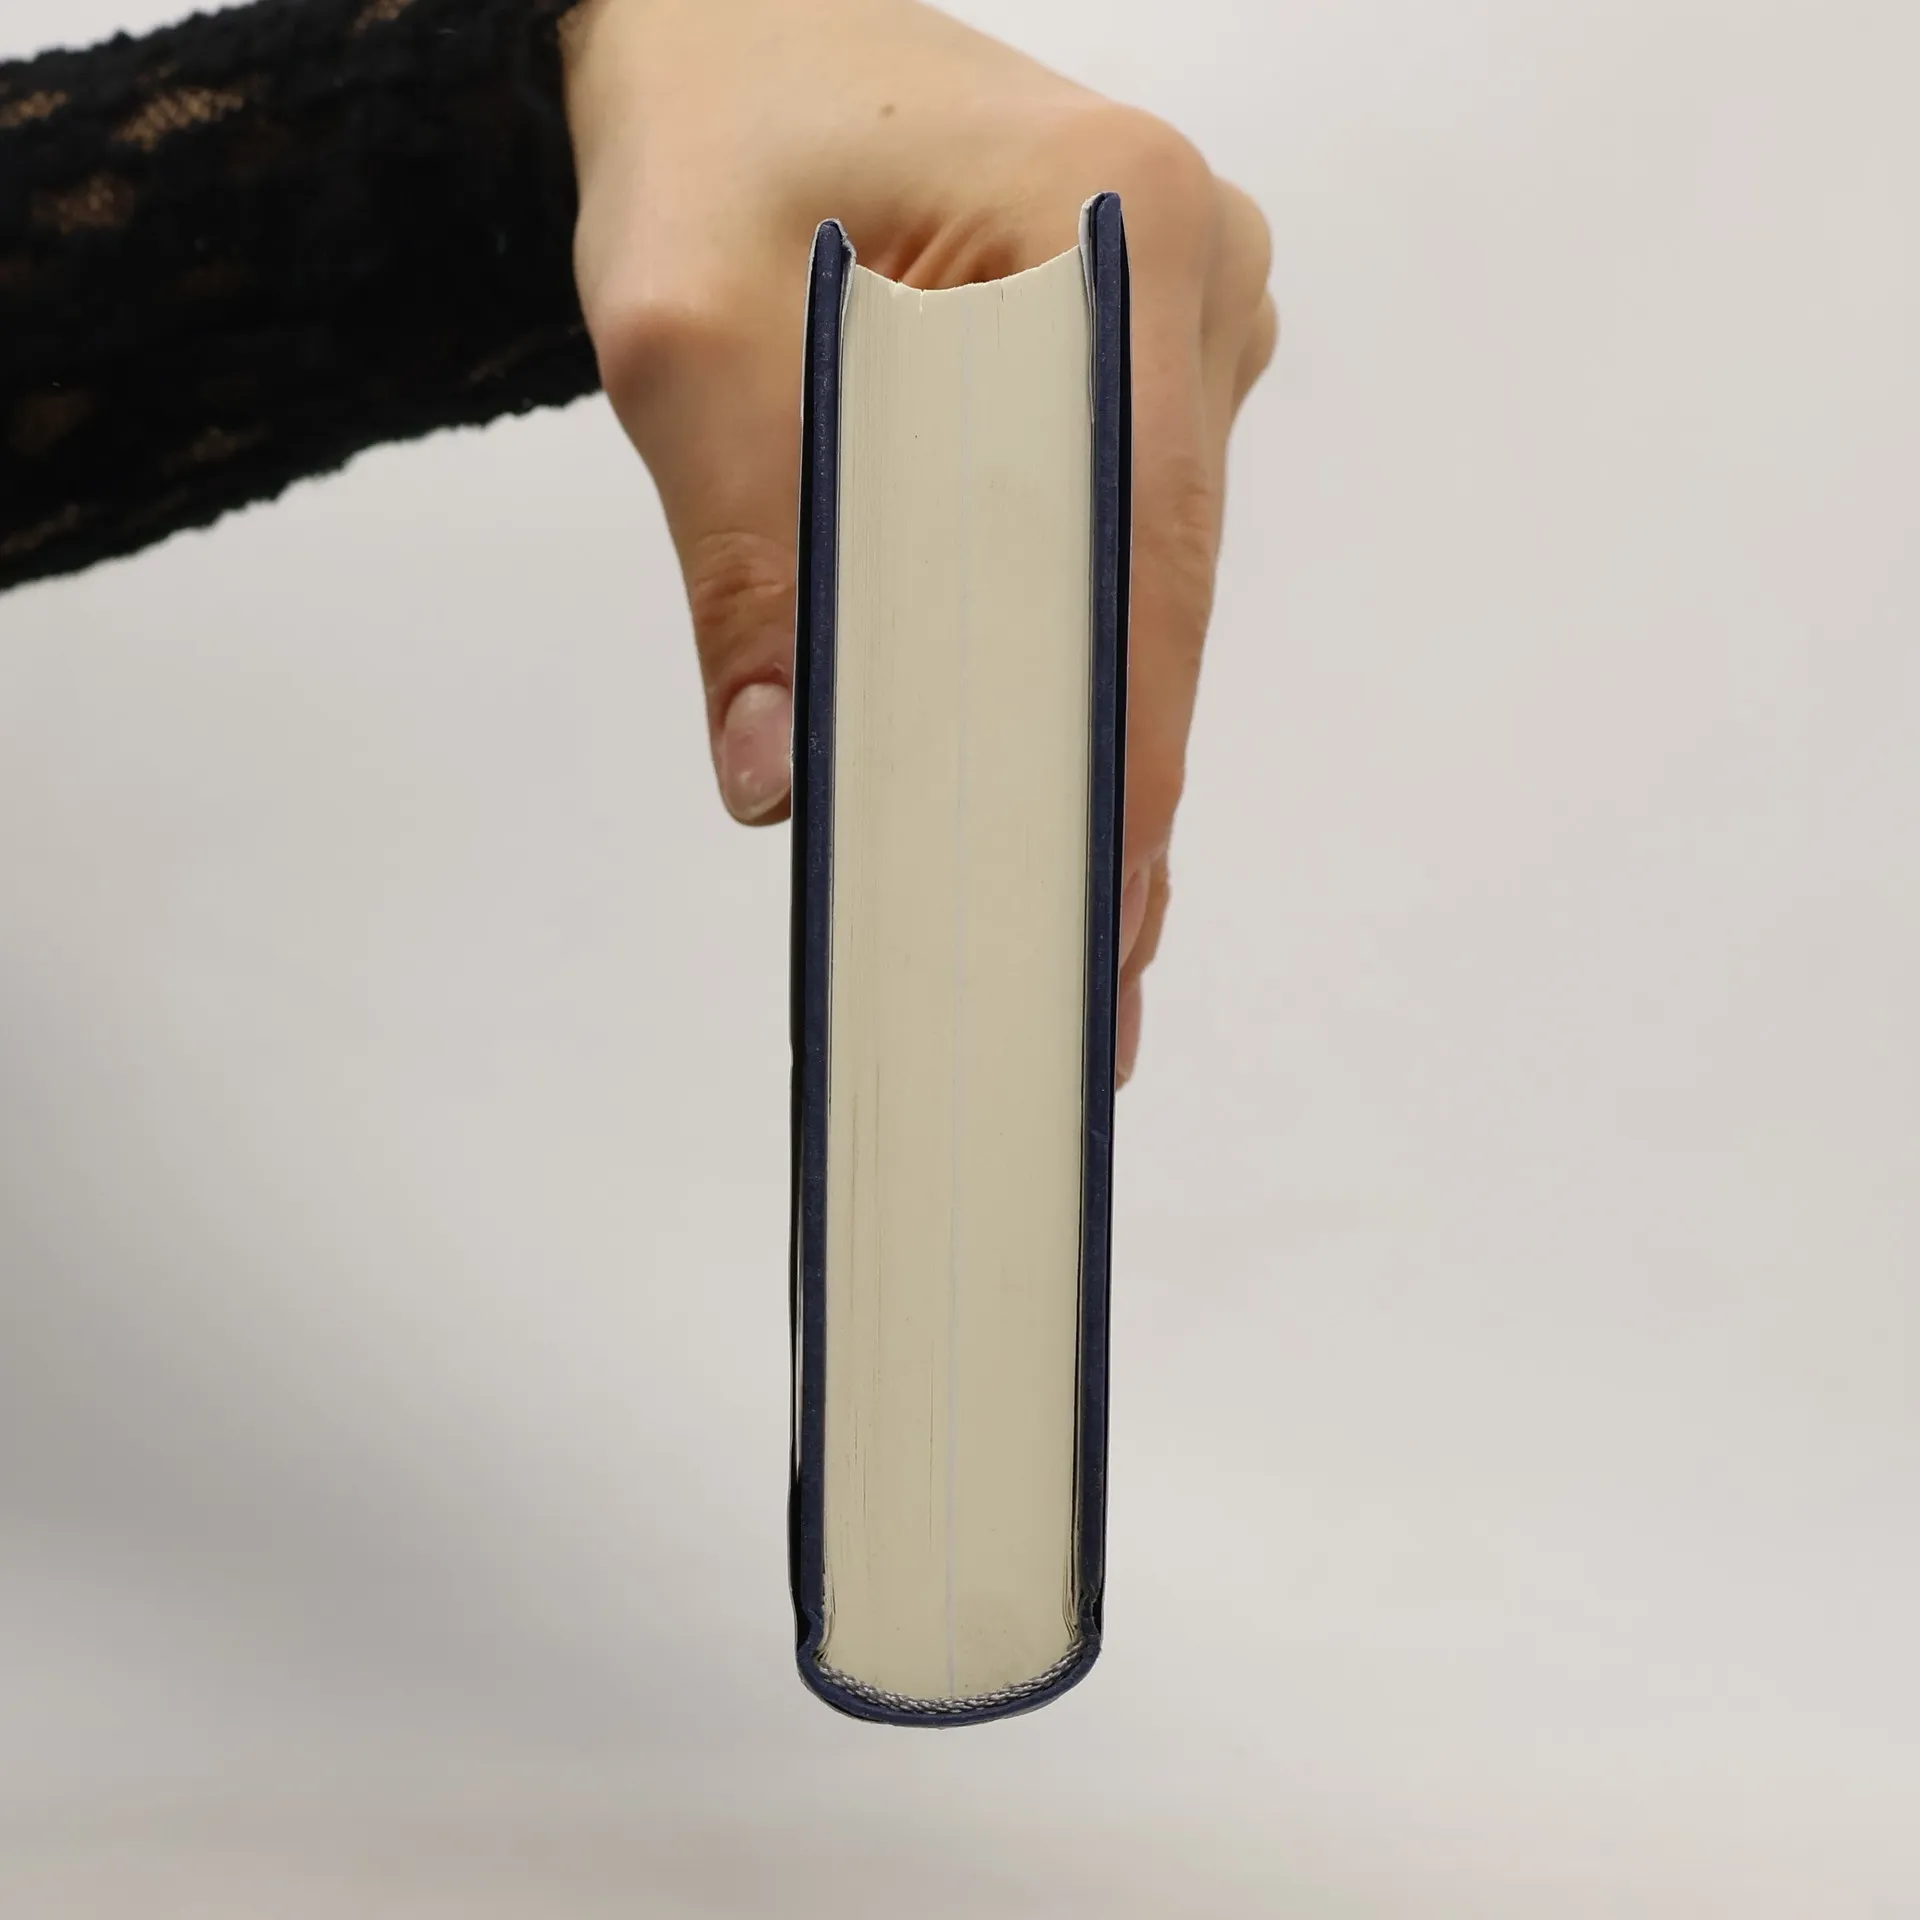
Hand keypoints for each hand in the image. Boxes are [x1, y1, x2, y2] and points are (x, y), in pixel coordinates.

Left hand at [560, 0, 1273, 1083]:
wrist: (733, 20)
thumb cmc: (711, 129)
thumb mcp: (681, 329)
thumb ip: (735, 546)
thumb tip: (782, 769)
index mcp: (1121, 226)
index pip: (1143, 539)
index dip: (1124, 744)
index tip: (1098, 901)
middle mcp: (1192, 269)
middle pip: (1159, 577)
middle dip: (1110, 775)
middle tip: (1078, 969)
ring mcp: (1182, 319)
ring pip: (1141, 571)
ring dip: (1084, 729)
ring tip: (1052, 907)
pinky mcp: (1134, 363)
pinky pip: (1107, 537)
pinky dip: (1056, 655)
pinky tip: (1026, 774)